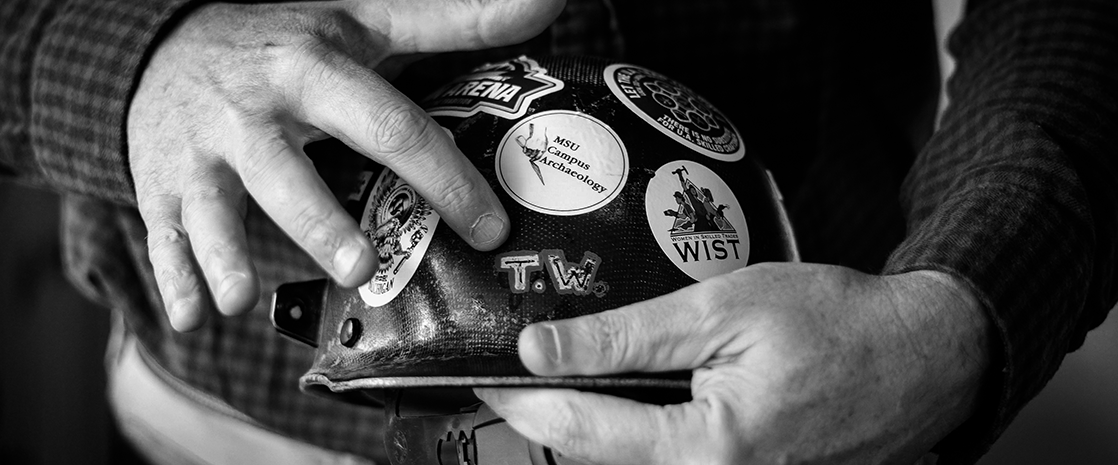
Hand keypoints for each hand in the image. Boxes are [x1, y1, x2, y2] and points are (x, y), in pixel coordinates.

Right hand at [128, 0, 563, 330]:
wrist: (168, 47)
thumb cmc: (290, 44)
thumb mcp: (366, 22)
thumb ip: (456, 20)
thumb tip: (548, 1)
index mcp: (312, 69)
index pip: (388, 127)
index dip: (442, 179)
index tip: (489, 229)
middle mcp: (253, 111)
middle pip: (289, 171)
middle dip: (320, 221)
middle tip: (361, 267)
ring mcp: (201, 152)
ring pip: (215, 206)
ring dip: (227, 253)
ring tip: (243, 299)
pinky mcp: (161, 186)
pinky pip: (163, 234)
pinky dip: (173, 275)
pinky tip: (189, 317)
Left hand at [476, 263, 991, 463]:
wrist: (922, 360)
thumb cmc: (838, 326)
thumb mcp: (724, 310)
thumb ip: (628, 336)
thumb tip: (543, 349)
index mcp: (709, 451)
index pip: (580, 431)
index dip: (520, 401)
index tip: (482, 375)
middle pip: (599, 456)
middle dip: (550, 414)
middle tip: (514, 372)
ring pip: (631, 464)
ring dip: (592, 423)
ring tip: (567, 375)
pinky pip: (669, 463)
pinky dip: (636, 431)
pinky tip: (629, 394)